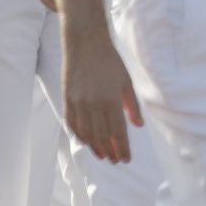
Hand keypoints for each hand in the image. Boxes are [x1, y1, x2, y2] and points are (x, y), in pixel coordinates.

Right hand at [61, 30, 142, 163]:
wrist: (85, 44)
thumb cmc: (110, 61)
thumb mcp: (127, 82)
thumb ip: (132, 105)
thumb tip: (138, 125)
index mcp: (112, 100)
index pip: (118, 132)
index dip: (122, 148)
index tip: (126, 159)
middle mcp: (94, 104)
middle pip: (102, 136)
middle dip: (110, 151)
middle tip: (115, 160)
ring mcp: (78, 103)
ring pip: (86, 133)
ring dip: (94, 147)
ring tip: (103, 155)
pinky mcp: (67, 99)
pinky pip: (72, 123)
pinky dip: (79, 135)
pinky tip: (86, 142)